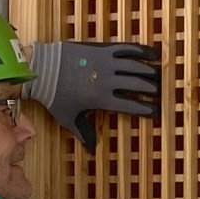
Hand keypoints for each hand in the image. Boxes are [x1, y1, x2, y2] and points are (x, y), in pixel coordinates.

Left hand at [27, 41, 161, 151]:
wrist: (42, 69)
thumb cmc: (54, 96)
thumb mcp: (68, 118)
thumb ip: (83, 133)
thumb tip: (91, 150)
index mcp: (102, 99)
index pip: (130, 105)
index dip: (146, 109)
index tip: (155, 112)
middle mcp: (107, 80)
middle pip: (137, 85)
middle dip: (150, 89)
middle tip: (157, 92)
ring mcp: (105, 62)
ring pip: (135, 66)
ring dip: (148, 71)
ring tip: (157, 75)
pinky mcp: (102, 49)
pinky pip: (126, 48)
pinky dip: (141, 50)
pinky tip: (152, 53)